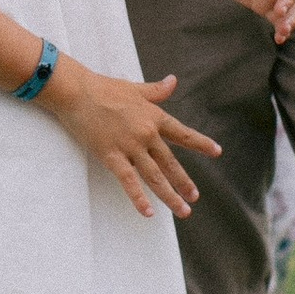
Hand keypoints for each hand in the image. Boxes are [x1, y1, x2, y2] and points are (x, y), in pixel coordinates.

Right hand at [39, 56, 222, 219]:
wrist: (77, 91)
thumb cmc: (103, 88)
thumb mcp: (135, 88)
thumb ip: (156, 90)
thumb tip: (173, 81)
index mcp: (154, 116)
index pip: (183, 134)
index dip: (201, 144)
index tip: (217, 152)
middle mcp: (146, 133)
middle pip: (170, 163)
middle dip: (184, 182)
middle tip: (194, 197)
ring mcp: (130, 146)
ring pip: (155, 176)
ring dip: (170, 195)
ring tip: (183, 210)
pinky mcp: (111, 155)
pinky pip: (129, 181)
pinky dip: (139, 198)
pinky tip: (148, 212)